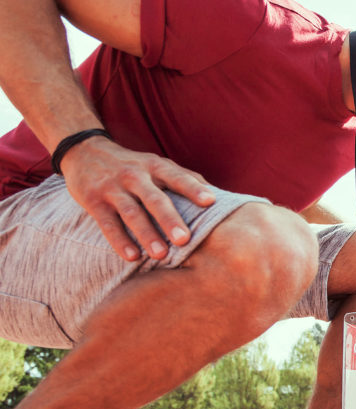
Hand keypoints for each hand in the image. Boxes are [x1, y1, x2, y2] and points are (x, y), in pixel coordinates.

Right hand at [61, 137, 214, 260]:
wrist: (84, 151)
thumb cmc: (133, 165)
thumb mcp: (157, 164)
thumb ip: (185, 178)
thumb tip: (218, 196)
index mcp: (155, 166)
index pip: (177, 177)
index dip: (193, 188)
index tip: (210, 201)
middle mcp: (135, 176)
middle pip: (154, 199)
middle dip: (169, 219)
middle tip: (184, 239)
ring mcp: (113, 188)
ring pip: (131, 213)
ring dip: (146, 234)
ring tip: (161, 254)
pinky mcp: (93, 201)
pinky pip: (107, 223)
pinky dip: (119, 240)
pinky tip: (132, 256)